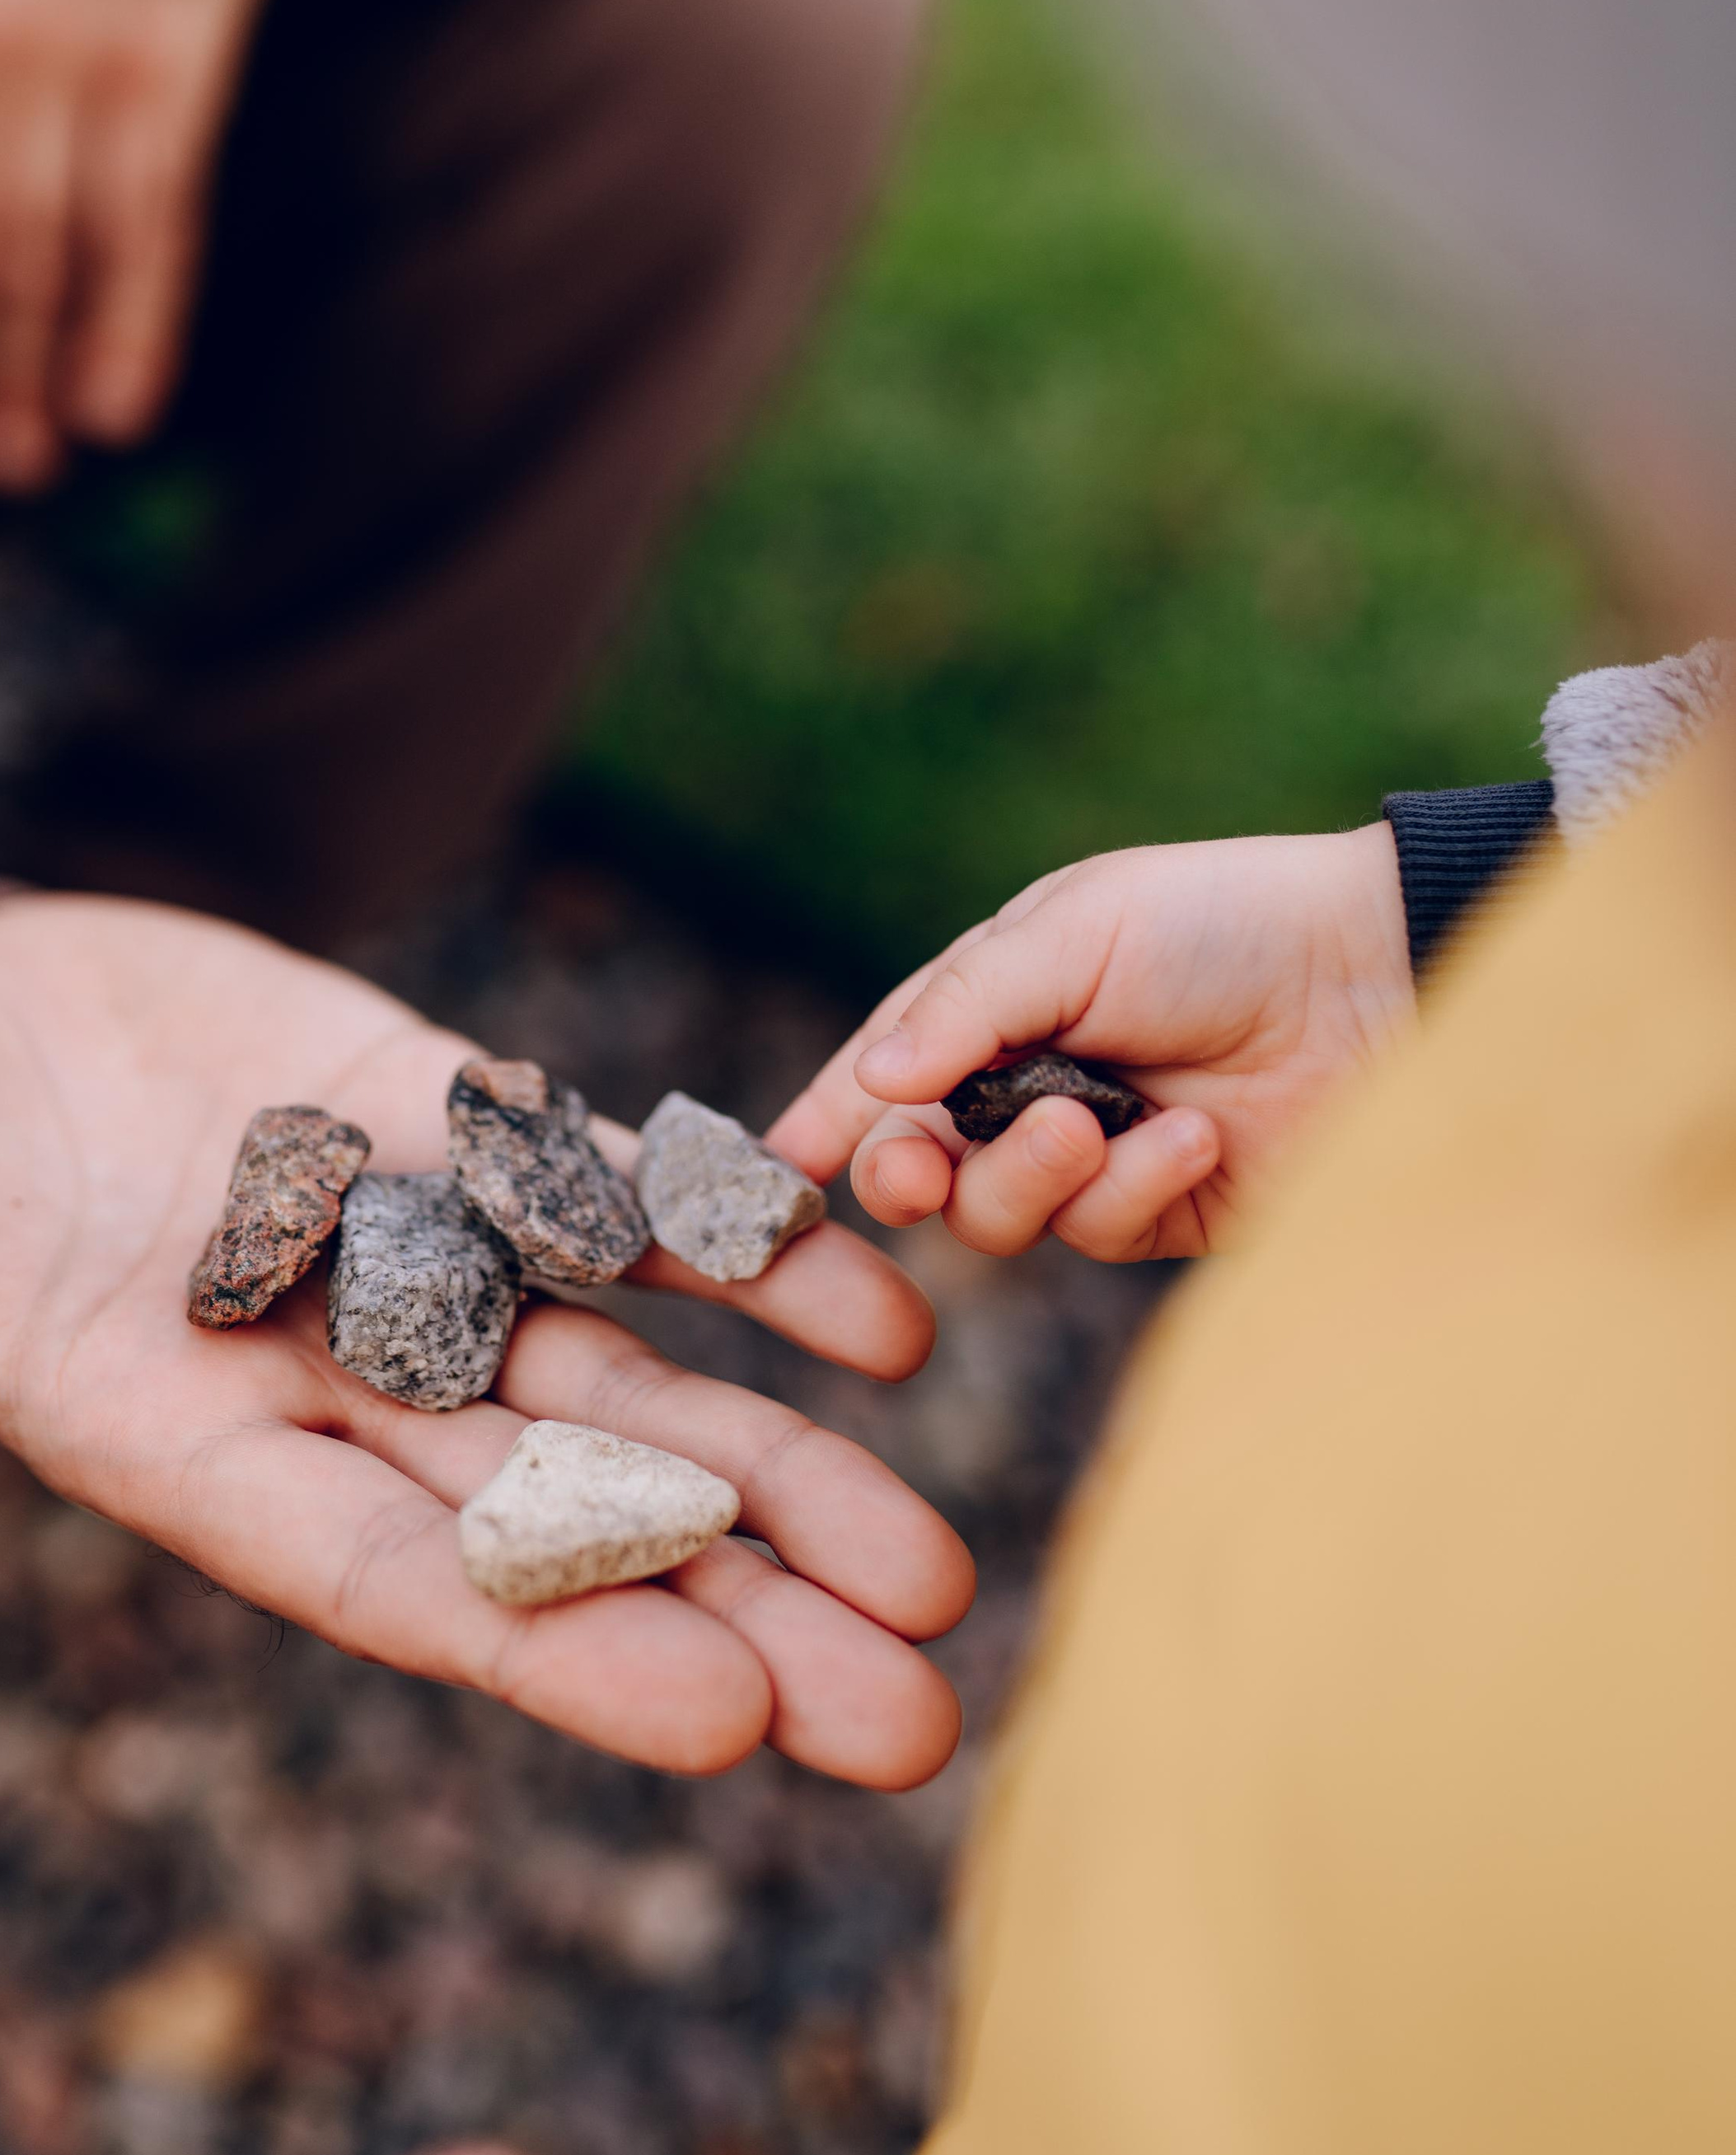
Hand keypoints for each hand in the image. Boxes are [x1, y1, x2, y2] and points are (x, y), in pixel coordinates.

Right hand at [0, 898, 962, 1779]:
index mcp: (168, 1437)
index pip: (384, 1574)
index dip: (552, 1646)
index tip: (727, 1725)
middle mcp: (311, 1373)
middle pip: (551, 1505)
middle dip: (729, 1599)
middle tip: (913, 1711)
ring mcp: (388, 1246)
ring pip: (618, 1368)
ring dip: (782, 1453)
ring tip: (942, 1550)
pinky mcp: (429, 1110)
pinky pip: (610, 1188)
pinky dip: (739, 1241)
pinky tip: (886, 1305)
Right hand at [773, 823, 1412, 1262]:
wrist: (1378, 976)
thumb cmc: (1222, 923)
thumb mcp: (1076, 931)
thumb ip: (966, 1008)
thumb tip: (873, 1081)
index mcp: (992, 1004)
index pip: (882, 1070)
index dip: (825, 1119)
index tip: (777, 1168)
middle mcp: (1026, 1088)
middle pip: (918, 1166)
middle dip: (906, 1171)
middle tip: (917, 1165)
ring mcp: (1091, 1158)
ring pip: (997, 1217)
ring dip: (1032, 1176)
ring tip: (1095, 1122)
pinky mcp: (1162, 1215)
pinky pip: (1100, 1231)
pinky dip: (1135, 1188)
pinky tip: (1196, 1138)